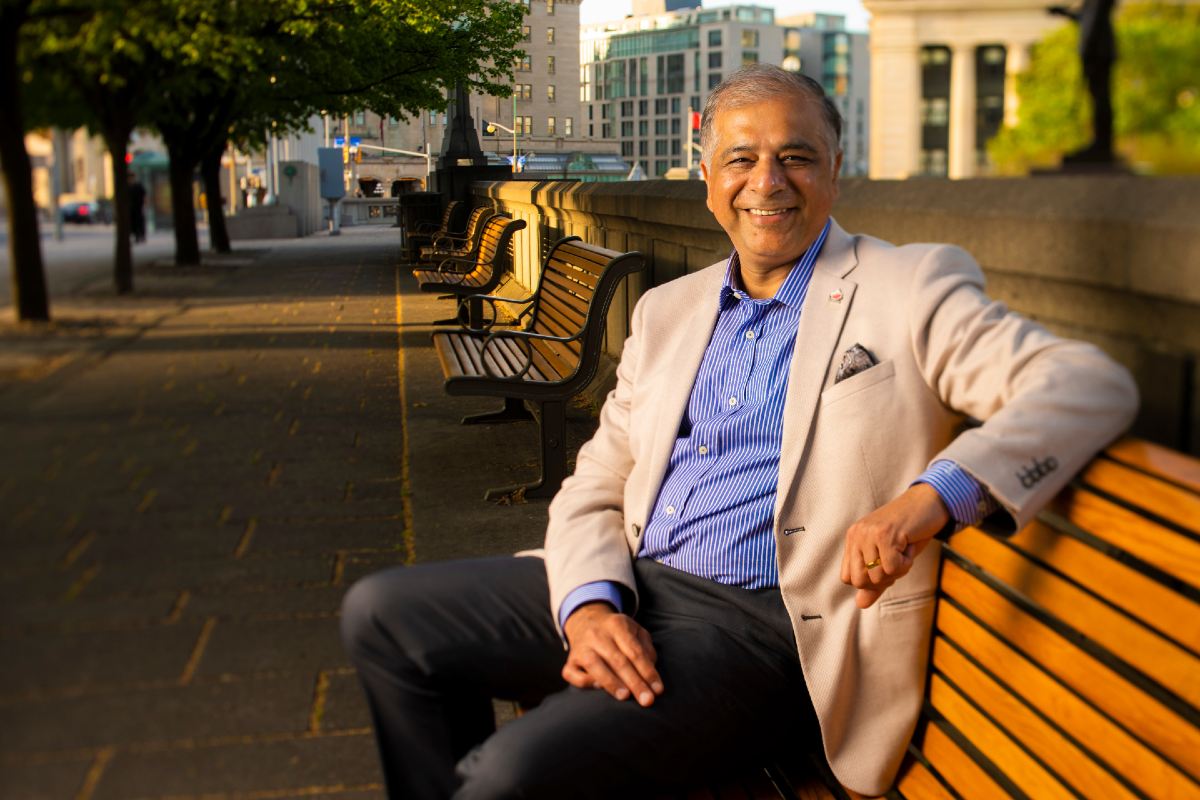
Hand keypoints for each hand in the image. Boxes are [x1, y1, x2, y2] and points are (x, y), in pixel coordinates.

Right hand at [561, 602, 663, 706]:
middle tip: (647, 701)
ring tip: (625, 696)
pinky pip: (574, 674)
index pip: (635, 651)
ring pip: (595, 665)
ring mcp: (581, 647)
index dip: (647, 672)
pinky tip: (599, 687)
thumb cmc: (617, 632)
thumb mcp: (635, 631)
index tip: (658, 689)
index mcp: (617, 625)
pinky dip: (586, 681)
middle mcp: (597, 635)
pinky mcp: (569, 661)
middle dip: (635, 683)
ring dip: (611, 683)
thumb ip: (646, 647)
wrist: (586, 621)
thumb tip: (650, 668)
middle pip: (618, 660)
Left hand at [840, 484, 948, 608]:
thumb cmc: (910, 532)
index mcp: (853, 539)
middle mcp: (857, 535)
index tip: (887, 566)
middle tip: (897, 559)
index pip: (848, 578)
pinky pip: (893, 568)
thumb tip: (860, 605)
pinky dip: (907, 563)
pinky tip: (910, 545)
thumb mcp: (890, 558)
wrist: (929, 502)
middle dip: (883, 579)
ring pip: (877, 576)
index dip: (870, 581)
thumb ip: (875, 582)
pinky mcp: (885, 534)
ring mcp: (869, 533)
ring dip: (898, 569)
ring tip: (904, 548)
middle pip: (859, 581)